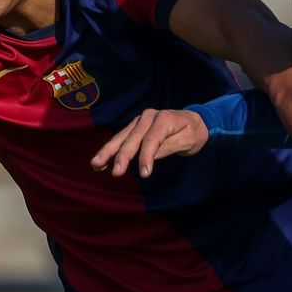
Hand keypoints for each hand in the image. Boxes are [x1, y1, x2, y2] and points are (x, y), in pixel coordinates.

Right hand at [90, 108, 208, 177]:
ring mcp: (140, 120)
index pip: (152, 140)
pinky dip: (110, 149)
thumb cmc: (193, 133)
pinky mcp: (135, 126)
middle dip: (123, 156)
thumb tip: (150, 157)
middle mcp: (149, 116)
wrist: (195, 121)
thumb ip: (169, 147)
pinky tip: (100, 162)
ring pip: (122, 137)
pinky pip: (122, 138)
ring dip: (108, 152)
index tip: (144, 174)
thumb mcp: (188, 141)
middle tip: (116, 173)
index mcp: (164, 119)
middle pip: (133, 138)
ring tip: (96, 164)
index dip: (146, 157)